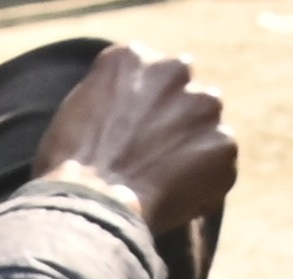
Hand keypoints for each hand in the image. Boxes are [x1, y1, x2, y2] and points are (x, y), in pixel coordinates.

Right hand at [37, 42, 234, 241]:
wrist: (90, 206)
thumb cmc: (69, 169)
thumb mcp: (77, 113)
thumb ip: (113, 97)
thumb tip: (131, 111)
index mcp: (132, 57)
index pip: (150, 77)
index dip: (139, 113)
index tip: (126, 139)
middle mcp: (174, 69)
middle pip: (184, 96)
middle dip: (173, 125)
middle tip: (146, 162)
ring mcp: (204, 105)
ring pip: (206, 129)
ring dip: (191, 152)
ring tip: (158, 185)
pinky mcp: (223, 143)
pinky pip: (219, 166)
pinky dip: (203, 185)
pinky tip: (170, 202)